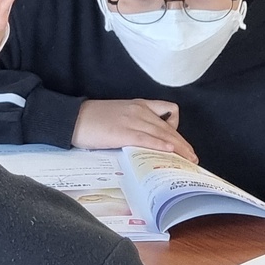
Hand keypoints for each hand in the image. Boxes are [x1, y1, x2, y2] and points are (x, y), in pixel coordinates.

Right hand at [72, 99, 197, 161]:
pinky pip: (146, 138)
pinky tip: (169, 151)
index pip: (168, 114)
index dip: (179, 130)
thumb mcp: (119, 116)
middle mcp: (139, 110)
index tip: (184, 144)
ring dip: (178, 147)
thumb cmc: (92, 120)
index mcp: (139, 105)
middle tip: (193, 157)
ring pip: (162, 133)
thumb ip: (135, 125)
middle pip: (169, 126)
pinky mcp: (122, 131)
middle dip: (183, 143)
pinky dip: (160, 144)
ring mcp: (131, 120)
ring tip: (188, 159)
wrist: (71, 118)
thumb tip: (147, 143)